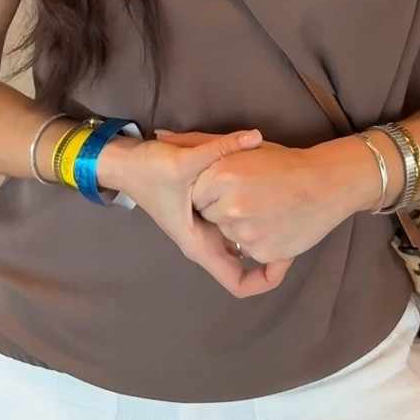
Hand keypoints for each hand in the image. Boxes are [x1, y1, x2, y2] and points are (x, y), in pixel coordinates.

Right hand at [97, 130, 293, 298]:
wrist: (125, 163)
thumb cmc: (149, 171)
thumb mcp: (183, 161)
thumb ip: (219, 148)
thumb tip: (255, 137)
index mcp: (199, 244)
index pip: (238, 283)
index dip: (265, 279)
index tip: (285, 259)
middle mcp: (204, 242)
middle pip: (244, 263)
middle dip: (270, 253)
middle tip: (293, 228)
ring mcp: (205, 228)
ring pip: (240, 242)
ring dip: (261, 233)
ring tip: (284, 213)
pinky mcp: (205, 213)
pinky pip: (234, 224)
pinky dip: (249, 217)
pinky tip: (265, 195)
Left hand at [164, 131, 377, 262]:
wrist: (326, 182)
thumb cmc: (283, 161)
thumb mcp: (241, 146)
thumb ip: (198, 142)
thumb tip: (160, 136)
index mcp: (221, 177)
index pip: (198, 195)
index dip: (215, 191)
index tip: (236, 183)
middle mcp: (230, 207)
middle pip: (211, 217)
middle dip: (225, 209)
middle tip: (254, 195)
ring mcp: (247, 232)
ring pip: (228, 236)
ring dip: (241, 228)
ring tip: (266, 208)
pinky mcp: (263, 252)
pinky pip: (247, 253)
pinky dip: (258, 243)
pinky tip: (274, 223)